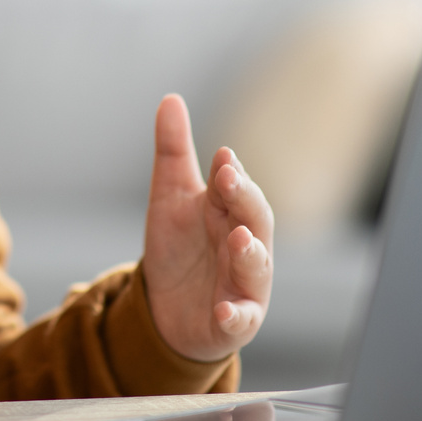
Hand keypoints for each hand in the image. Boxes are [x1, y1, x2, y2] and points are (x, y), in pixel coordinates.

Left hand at [140, 94, 273, 362]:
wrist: (164, 310)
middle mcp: (245, 247)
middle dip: (245, 200)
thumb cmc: (178, 250)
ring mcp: (244, 285)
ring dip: (251, 254)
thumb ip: (173, 151)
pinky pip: (241, 320)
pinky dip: (235, 315)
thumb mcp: (168, 198)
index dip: (232, 175)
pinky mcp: (233, 321)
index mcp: (231, 214)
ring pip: (257, 268)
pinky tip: (223, 310)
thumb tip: (170, 98)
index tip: (221, 156)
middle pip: (256, 221)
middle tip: (229, 181)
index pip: (238, 190)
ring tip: (239, 239)